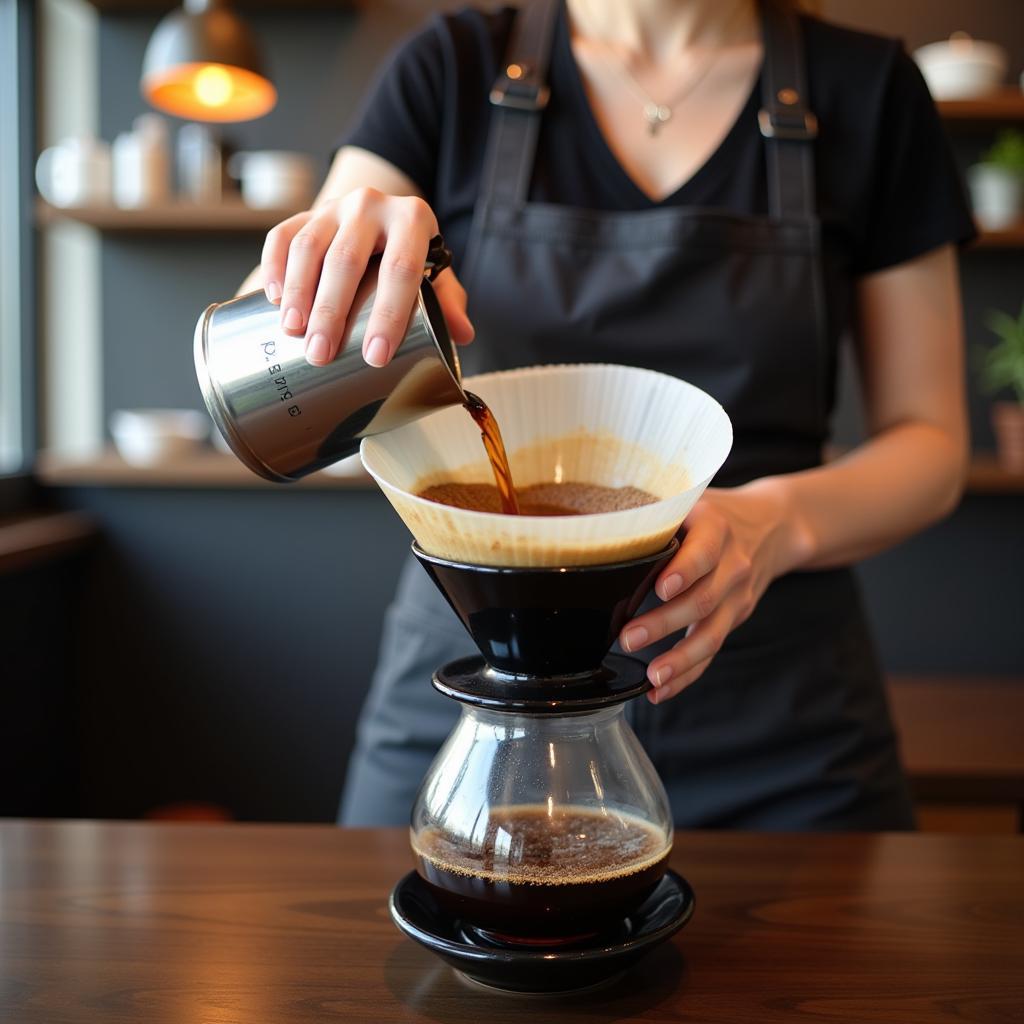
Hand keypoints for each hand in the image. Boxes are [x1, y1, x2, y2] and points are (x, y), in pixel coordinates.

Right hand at [260, 187, 474, 367]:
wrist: (380, 219)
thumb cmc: (410, 256)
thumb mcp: (436, 273)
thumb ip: (448, 301)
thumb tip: (463, 336)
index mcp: (412, 219)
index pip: (401, 269)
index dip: (389, 315)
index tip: (375, 357)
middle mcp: (371, 205)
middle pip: (347, 259)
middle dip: (332, 311)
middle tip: (321, 354)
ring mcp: (334, 207)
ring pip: (309, 246)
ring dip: (297, 292)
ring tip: (293, 332)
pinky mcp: (305, 214)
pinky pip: (282, 236)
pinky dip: (273, 267)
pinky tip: (271, 299)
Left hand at [619, 479, 811, 703]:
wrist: (772, 526)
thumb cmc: (713, 512)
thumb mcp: (691, 499)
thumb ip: (656, 513)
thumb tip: (597, 528)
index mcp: (716, 528)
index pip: (704, 552)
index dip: (684, 570)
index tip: (661, 588)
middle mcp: (732, 565)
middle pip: (701, 600)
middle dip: (663, 623)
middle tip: (628, 638)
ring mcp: (736, 596)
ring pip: (710, 633)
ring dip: (679, 660)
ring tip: (651, 677)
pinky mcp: (733, 618)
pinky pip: (711, 651)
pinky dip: (687, 674)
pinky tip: (660, 690)